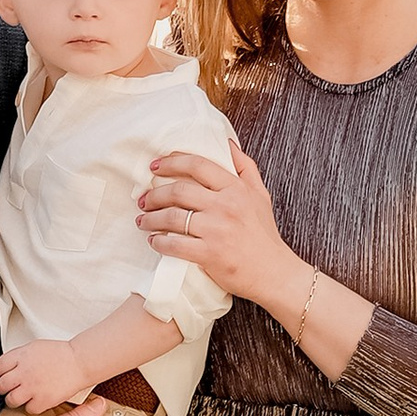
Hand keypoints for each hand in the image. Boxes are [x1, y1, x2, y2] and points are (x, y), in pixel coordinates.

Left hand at [0, 337, 93, 415]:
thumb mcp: (33, 347)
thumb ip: (18, 357)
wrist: (80, 362)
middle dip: (2, 388)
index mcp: (20, 356)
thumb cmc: (60, 353)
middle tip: (8, 388)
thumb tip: (5, 367)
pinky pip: (28, 409)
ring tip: (21, 396)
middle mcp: (23, 372)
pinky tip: (36, 400)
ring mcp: (32, 388)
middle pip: (0, 386)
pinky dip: (31, 406)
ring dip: (14, 399)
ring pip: (11, 400)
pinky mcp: (43, 401)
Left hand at [137, 145, 282, 306]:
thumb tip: (227, 143)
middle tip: (143, 198)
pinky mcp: (209, 253)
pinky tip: (154, 240)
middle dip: (154, 194)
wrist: (273, 273)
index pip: (198, 165)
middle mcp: (226, 205)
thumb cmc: (264, 235)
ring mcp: (217, 229)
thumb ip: (245, 167)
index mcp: (236, 188)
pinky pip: (174, 244)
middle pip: (179, 190)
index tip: (154, 167)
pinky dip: (160, 241)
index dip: (172, 162)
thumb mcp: (260, 195)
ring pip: (172, 217)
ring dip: (151, 218)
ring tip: (143, 220)